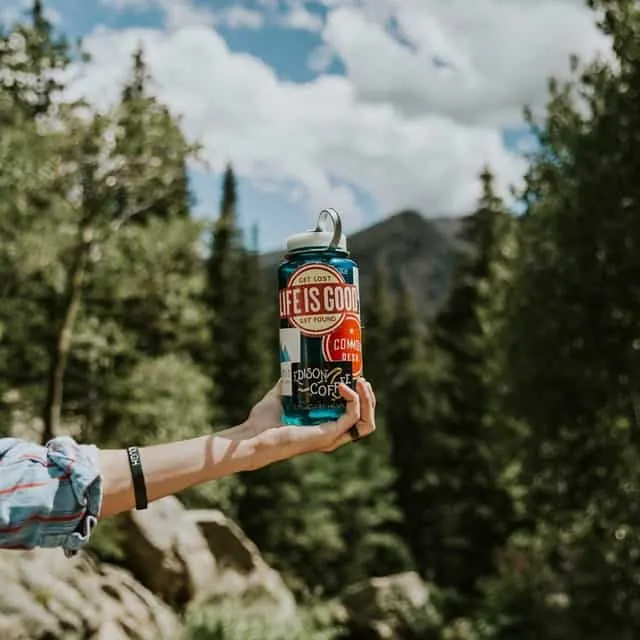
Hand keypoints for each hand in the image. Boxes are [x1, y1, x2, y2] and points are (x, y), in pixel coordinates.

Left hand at [241, 378, 376, 469]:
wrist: (253, 435)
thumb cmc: (262, 422)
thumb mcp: (280, 396)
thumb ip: (289, 384)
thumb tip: (294, 366)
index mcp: (324, 427)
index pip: (353, 416)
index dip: (359, 399)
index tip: (354, 378)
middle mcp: (331, 434)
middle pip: (365, 420)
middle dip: (369, 399)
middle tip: (361, 380)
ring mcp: (331, 437)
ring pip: (365, 422)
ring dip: (368, 401)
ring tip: (361, 382)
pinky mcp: (328, 434)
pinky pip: (351, 417)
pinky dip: (354, 400)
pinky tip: (343, 386)